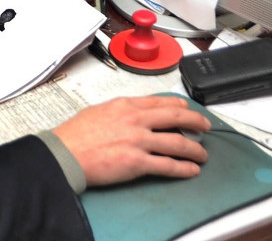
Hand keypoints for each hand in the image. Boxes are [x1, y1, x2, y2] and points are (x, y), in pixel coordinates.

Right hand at [52, 95, 209, 186]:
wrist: (66, 153)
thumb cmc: (76, 134)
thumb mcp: (100, 111)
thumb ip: (121, 111)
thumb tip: (134, 114)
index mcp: (126, 105)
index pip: (161, 102)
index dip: (180, 105)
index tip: (187, 109)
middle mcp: (136, 120)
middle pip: (176, 117)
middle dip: (196, 122)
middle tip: (205, 127)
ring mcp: (138, 141)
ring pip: (178, 143)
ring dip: (195, 149)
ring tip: (202, 154)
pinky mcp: (137, 162)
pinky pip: (168, 165)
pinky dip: (183, 168)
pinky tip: (192, 170)